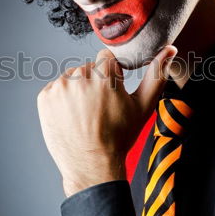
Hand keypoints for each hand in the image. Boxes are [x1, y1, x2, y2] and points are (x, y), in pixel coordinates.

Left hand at [37, 45, 176, 196]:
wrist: (91, 165)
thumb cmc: (119, 137)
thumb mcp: (143, 106)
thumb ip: (157, 74)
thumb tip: (170, 50)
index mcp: (105, 74)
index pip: (106, 58)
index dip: (112, 76)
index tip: (111, 94)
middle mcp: (79, 76)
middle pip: (88, 68)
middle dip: (94, 83)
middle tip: (99, 108)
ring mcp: (59, 87)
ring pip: (72, 78)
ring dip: (77, 90)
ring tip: (85, 114)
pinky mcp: (45, 98)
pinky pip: (55, 89)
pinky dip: (62, 100)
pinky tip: (71, 116)